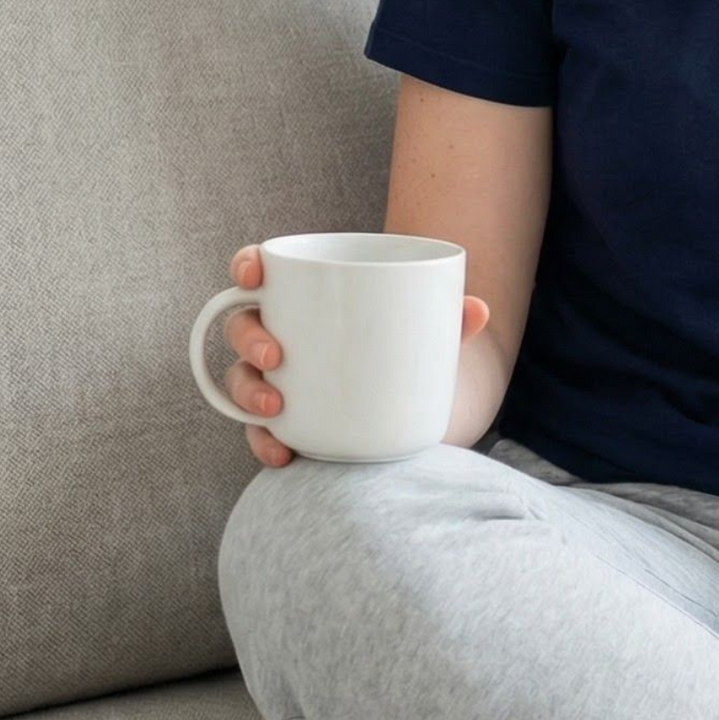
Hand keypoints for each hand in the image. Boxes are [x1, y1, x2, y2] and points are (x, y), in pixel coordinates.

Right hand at [221, 243, 489, 468]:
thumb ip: (449, 317)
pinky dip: (264, 442)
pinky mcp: (284, 420)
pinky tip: (284, 453)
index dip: (247, 266)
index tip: (253, 273)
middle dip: (249, 336)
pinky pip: (259, 431)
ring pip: (240, 379)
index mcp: (307, 296)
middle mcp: (281, 334)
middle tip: (275, 353)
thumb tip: (478, 309)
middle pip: (242, 324)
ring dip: (248, 391)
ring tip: (276, 406)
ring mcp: (277, 378)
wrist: (412, 404)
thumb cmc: (408, 346)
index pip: (263, 271)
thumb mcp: (429, 330)